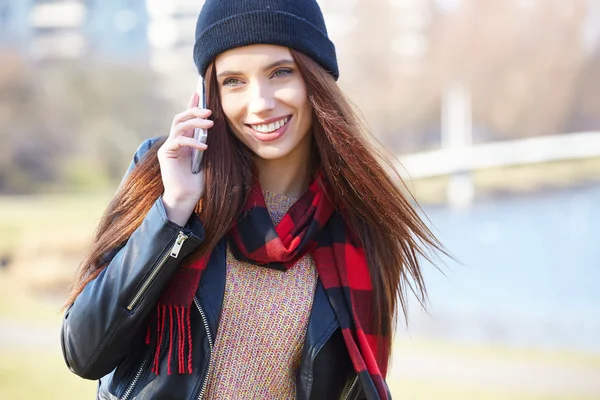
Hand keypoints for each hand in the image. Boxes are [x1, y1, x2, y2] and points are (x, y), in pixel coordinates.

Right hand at [158, 92, 212, 224]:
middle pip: (181, 117)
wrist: (187, 197)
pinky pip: (178, 141)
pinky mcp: (166, 154)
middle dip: (194, 110)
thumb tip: (215, 127)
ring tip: (210, 124)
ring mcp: (169, 146)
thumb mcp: (206, 158)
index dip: (191, 104)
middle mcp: (175, 141)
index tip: (199, 92)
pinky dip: (192, 141)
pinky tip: (204, 147)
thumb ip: (206, 142)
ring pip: (179, 125)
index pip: (187, 118)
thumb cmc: (198, 181)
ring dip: (195, 122)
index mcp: (184, 140)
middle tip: (209, 111)